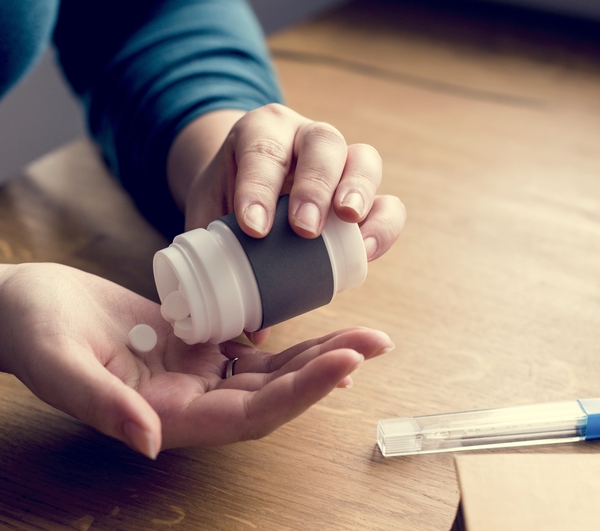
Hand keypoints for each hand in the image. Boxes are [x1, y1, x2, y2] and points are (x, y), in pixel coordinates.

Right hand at [0, 261, 393, 457]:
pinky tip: (317, 317)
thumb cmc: (30, 334)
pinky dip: (284, 335)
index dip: (297, 395)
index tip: (344, 364)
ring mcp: (190, 375)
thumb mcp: (58, 364)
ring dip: (315, 356)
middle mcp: (186, 404)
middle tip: (376, 342)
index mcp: (162, 418)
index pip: (246, 416)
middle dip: (324, 373)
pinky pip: (247, 344)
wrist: (19, 307)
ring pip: (265, 372)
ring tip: (364, 333)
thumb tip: (151, 444)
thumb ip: (102, 405)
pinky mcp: (190, 346)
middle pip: (270, 397)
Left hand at [167, 105, 404, 343]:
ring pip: (364, 160)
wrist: (247, 183)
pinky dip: (381, 225)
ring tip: (350, 228)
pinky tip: (367, 252)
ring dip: (360, 195)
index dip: (259, 187)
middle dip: (315, 187)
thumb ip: (221, 262)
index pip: (261, 150)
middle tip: (305, 230)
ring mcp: (342, 160)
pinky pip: (387, 201)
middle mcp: (305, 137)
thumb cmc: (229, 198)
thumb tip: (253, 329)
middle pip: (322, 144)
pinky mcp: (366, 192)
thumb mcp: (212, 217)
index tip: (253, 227)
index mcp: (261, 132)